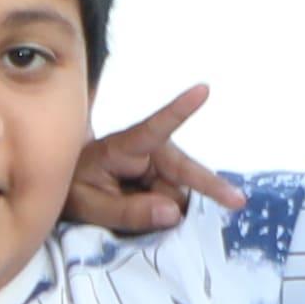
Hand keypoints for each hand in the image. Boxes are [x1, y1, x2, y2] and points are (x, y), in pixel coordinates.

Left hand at [61, 86, 230, 234]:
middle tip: (232, 200)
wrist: (72, 187)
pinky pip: (178, 200)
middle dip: (191, 195)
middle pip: (183, 172)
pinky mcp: (165, 175)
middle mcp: (149, 150)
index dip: (180, 110)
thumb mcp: (92, 207)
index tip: (202, 90)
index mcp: (124, 147)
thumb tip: (174, 213)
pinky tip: (149, 214)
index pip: (154, 128)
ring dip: (167, 210)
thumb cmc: (77, 188)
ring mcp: (160, 162)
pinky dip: (167, 212)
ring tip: (133, 212)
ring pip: (180, 193)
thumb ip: (129, 212)